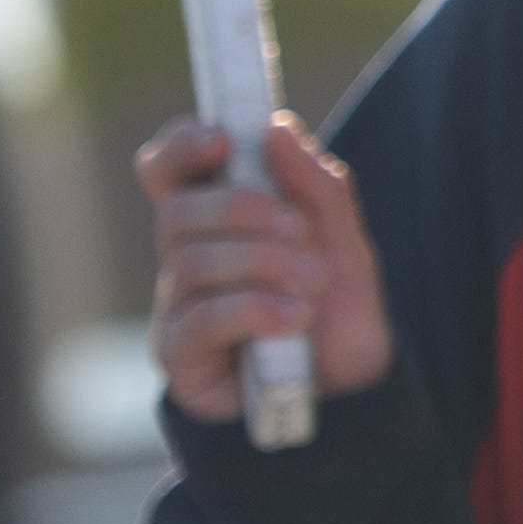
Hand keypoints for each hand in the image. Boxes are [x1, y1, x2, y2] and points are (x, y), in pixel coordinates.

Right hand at [136, 113, 397, 425]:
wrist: (351, 395)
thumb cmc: (338, 314)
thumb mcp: (346, 244)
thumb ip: (317, 186)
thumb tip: (277, 128)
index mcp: (220, 220)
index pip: (171, 170)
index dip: (183, 145)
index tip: (224, 139)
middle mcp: (189, 258)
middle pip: (178, 211)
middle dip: (242, 209)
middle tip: (298, 229)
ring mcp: (179, 307)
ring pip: (190, 260)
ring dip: (263, 262)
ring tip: (313, 283)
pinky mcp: (180, 356)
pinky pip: (200, 318)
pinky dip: (256, 309)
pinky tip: (295, 319)